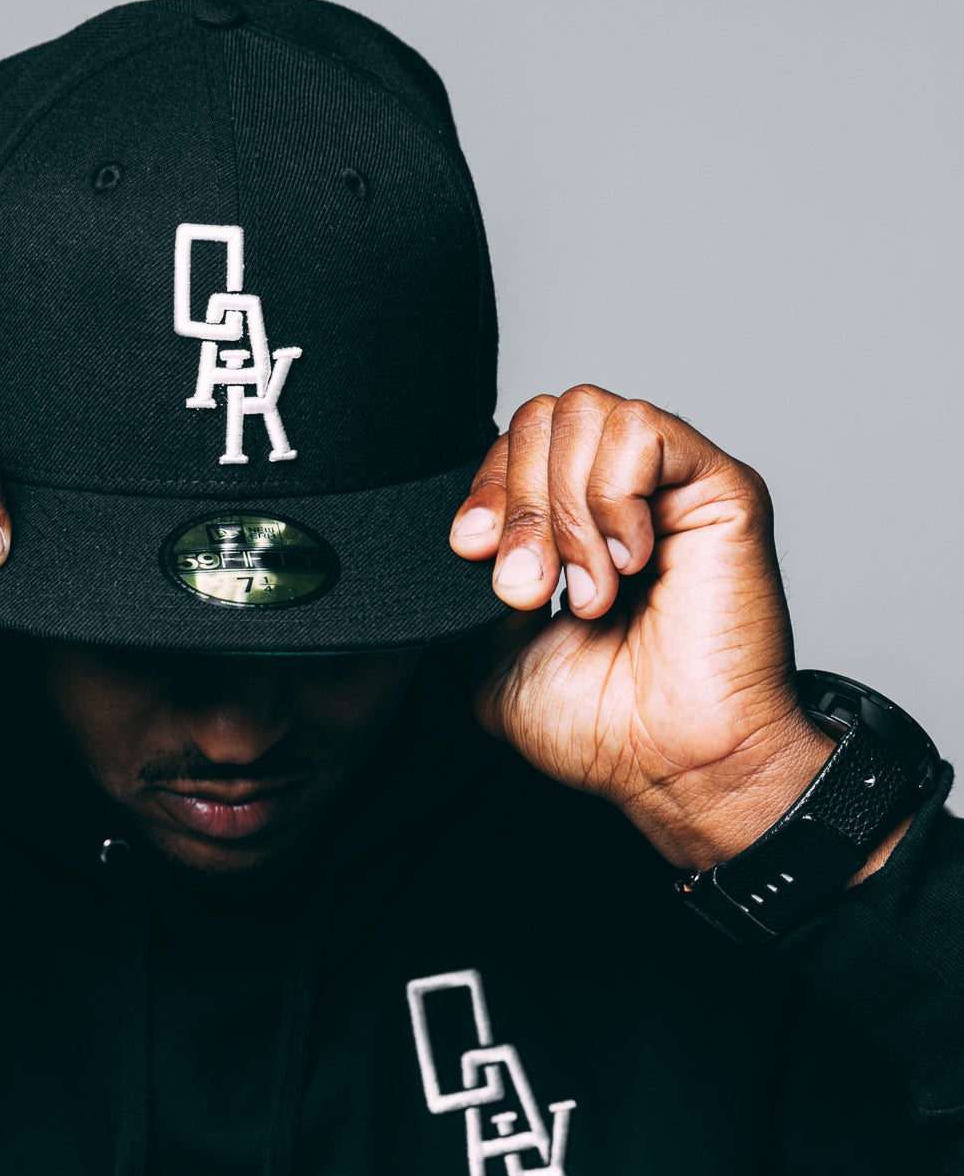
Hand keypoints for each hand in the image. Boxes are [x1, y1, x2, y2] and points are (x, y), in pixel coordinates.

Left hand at [450, 385, 835, 869]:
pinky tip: (628, 563)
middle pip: (542, 416)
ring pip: (585, 412)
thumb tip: (454, 536)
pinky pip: (641, 429)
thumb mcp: (491, 655)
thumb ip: (468, 589)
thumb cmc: (598, 723)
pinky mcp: (720, 486)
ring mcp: (670, 485)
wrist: (670, 763)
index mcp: (571, 523)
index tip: (470, 551)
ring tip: (588, 592)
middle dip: (517, 502)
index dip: (485, 488)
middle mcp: (621, 493)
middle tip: (530, 589)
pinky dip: (615, 496)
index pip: (513, 445)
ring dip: (566, 510)